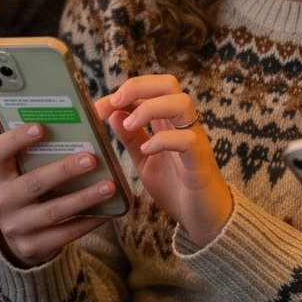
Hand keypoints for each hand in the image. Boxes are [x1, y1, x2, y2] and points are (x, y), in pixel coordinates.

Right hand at [0, 121, 118, 265]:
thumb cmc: (26, 190)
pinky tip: (107, 212)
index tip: (41, 127)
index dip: (17, 139)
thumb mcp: (20, 172)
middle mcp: (0, 201)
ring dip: (84, 197)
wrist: (18, 235)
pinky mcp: (32, 246)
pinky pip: (65, 233)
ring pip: (53, 210)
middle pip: (34, 183)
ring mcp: (14, 226)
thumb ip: (36, 155)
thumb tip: (75, 132)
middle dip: (64, 170)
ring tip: (109, 186)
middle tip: (92, 159)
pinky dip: (88, 221)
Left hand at [95, 74, 233, 248]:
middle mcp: (182, 124)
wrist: (202, 217)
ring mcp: (194, 139)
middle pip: (168, 84)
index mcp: (168, 122)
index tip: (98, 108)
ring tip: (129, 124)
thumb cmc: (176, 187)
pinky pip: (187, 139)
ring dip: (151, 108)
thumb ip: (131, 138)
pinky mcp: (200, 159)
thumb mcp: (144, 161)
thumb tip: (114, 115)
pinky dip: (164, 140)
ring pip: (181, 103)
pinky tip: (147, 150)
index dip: (123, 93)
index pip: (148, 90)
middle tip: (114, 102)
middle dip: (138, 87)